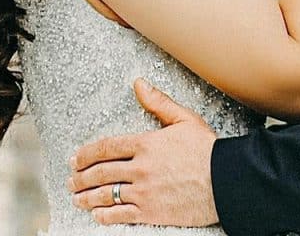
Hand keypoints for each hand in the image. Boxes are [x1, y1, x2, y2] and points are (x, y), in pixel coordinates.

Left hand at [68, 79, 218, 226]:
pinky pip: (120, 214)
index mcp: (146, 143)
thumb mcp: (184, 119)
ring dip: (86, 197)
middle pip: (100, 172)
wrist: (227, 180)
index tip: (75, 158)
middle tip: (71, 180)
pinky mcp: (151, 212)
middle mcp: (140, 167)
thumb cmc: (208, 150)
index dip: (85, 154)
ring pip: (106, 194)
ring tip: (77, 198)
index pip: (106, 148)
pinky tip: (98, 214)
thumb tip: (138, 84)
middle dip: (80, 177)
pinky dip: (105, 215)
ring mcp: (144, 191)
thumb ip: (158, 103)